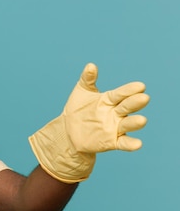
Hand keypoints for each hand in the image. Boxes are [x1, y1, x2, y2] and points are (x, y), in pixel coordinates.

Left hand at [29, 63, 149, 181]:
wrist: (67, 131)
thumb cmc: (77, 109)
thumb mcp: (81, 92)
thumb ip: (87, 79)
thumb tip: (91, 65)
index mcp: (109, 100)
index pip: (121, 94)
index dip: (129, 90)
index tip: (140, 86)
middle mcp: (115, 113)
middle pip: (127, 107)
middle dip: (135, 103)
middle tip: (143, 98)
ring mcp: (115, 127)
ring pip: (128, 124)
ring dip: (135, 123)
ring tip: (142, 120)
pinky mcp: (112, 142)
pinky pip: (123, 143)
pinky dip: (130, 144)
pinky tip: (137, 144)